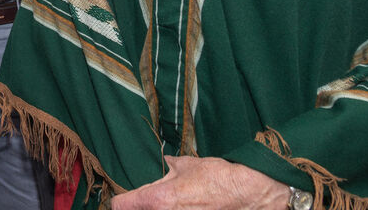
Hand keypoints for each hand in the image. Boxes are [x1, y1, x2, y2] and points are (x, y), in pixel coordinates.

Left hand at [110, 156, 288, 209]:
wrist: (248, 195)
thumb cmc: (218, 178)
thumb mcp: (188, 165)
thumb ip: (170, 166)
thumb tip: (165, 162)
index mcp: (158, 199)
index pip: (121, 205)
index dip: (119, 200)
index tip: (121, 197)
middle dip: (139, 207)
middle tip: (143, 200)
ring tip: (168, 202)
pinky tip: (183, 206)